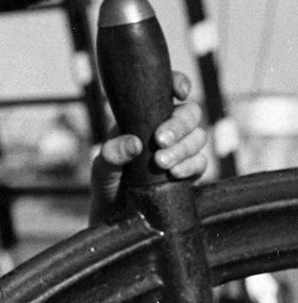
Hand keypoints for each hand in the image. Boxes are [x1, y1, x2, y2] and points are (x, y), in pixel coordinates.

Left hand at [89, 71, 208, 223]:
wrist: (114, 219)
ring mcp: (179, 151)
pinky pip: (201, 162)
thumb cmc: (106, 187)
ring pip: (198, 136)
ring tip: (162, 162)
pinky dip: (191, 165)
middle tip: (160, 140)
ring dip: (184, 147)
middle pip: (189, 113)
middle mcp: (164, 131)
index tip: (179, 92)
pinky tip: (175, 173)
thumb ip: (111, 155)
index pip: (166, 92)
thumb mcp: (101, 169)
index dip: (178, 83)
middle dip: (180, 124)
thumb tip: (134, 143)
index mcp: (144, 119)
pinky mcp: (187, 173)